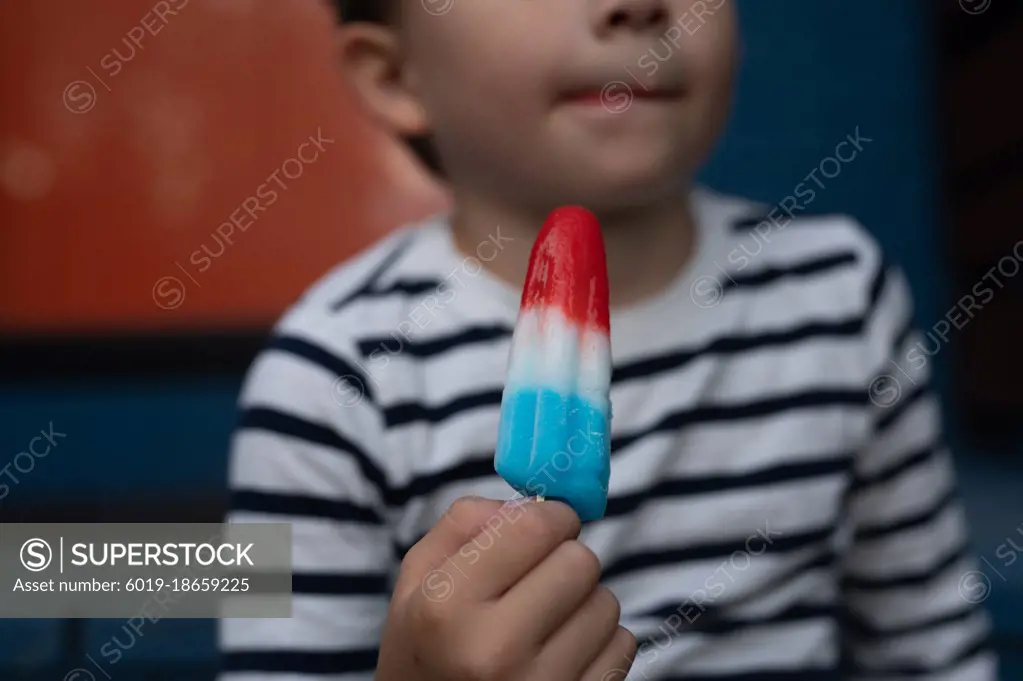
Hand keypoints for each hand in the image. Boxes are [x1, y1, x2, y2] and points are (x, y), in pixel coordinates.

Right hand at [375, 496, 635, 680]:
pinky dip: (601, 642)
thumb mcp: (417, 579)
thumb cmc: (427, 647)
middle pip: (580, 562)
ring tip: (546, 623)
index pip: (534, 527)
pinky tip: (562, 654)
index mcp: (446, 605)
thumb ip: (466, 522)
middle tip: (541, 577)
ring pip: (606, 604)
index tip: (548, 521)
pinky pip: (623, 647)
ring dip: (584, 602)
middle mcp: (493, 651)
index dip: (550, 514)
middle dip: (566, 558)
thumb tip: (535, 502)